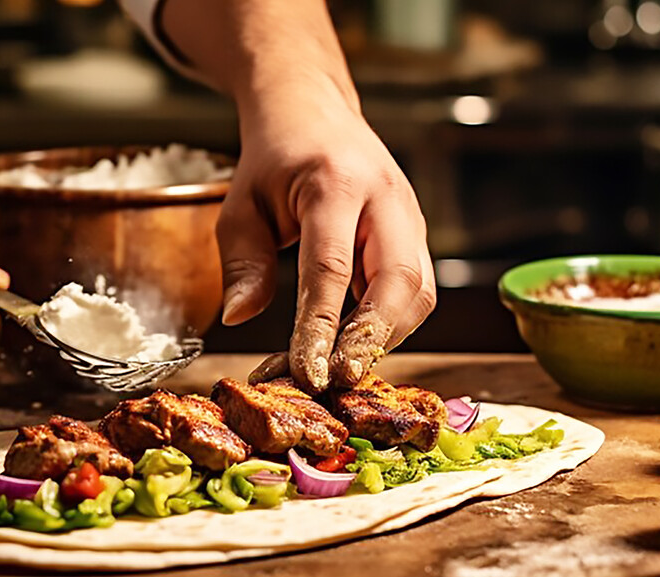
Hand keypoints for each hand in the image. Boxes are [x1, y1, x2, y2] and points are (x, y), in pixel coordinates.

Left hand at [218, 90, 434, 392]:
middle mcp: (385, 197)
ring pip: (420, 291)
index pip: (331, 266)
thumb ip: (242, 263)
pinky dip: (391, 324)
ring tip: (340, 369)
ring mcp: (409, 214)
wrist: (314, 112)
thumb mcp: (240, 205)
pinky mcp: (416, 233)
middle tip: (337, 381)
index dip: (320, 327)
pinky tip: (355, 345)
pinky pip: (418, 289)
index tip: (307, 373)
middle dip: (372, 340)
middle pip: (400, 281)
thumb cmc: (274, 159)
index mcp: (334, 183)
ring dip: (385, 338)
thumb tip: (239, 319)